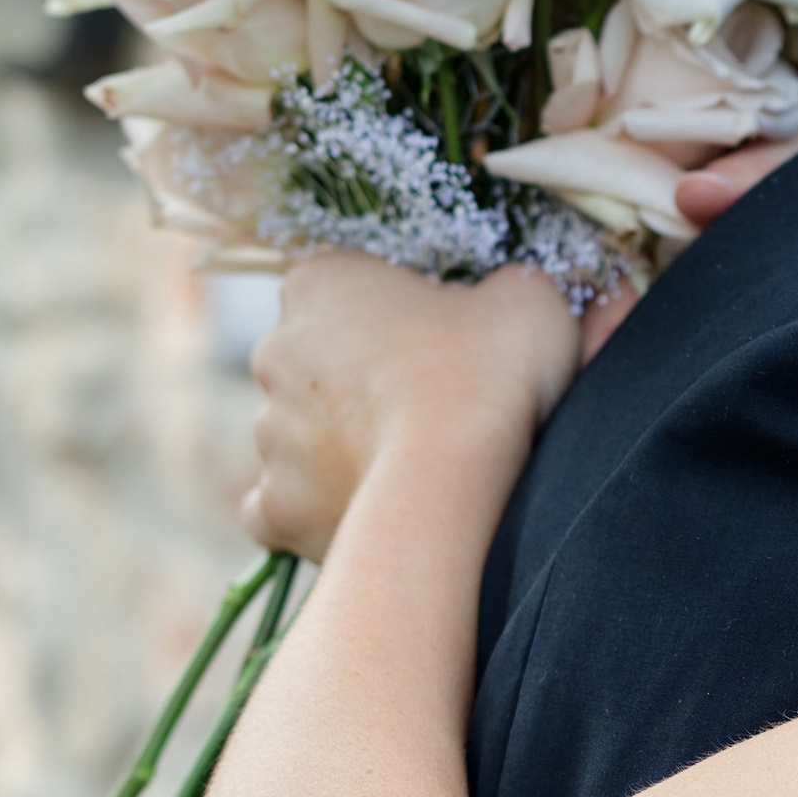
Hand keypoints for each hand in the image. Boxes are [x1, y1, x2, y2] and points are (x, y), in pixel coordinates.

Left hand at [242, 253, 581, 562]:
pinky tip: (364, 512)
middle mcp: (276, 353)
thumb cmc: (487, 374)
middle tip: (430, 408)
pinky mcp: (277, 506)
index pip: (343, 288)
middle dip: (359, 383)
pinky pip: (284, 507)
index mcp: (320, 284)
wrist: (455, 482)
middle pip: (315, 364)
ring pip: (300, 437)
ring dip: (341, 447)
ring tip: (412, 469)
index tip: (439, 341)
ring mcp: (270, 434)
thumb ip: (513, 288)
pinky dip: (316, 511)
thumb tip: (513, 298)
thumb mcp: (527, 302)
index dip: (394, 315)